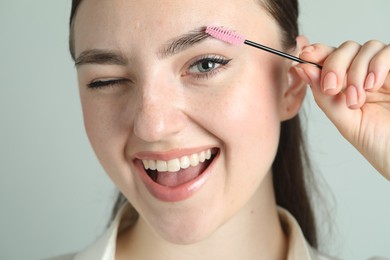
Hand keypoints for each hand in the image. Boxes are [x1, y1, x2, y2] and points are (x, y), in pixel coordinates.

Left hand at [294, 40, 389, 179]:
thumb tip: (301, 68)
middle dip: (334, 64)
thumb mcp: (344, 119)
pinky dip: (377, 64)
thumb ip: (323, 95)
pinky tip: (373, 86)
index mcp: (348, 84)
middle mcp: (367, 74)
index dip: (317, 52)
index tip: (305, 57)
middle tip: (332, 88)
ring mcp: (386, 72)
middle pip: (346, 48)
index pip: (330, 57)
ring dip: (356, 71)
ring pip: (366, 48)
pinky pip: (389, 51)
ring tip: (357, 99)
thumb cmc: (378, 142)